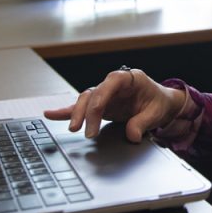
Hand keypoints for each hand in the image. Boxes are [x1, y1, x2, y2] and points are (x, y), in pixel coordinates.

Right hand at [43, 67, 185, 140]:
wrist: (160, 104)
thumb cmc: (158, 103)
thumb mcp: (156, 112)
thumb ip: (143, 122)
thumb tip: (132, 134)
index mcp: (129, 78)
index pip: (111, 83)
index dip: (101, 98)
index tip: (96, 114)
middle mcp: (113, 84)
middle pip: (94, 93)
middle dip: (88, 112)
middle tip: (87, 132)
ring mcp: (105, 94)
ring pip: (85, 100)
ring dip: (77, 114)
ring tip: (72, 128)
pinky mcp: (99, 105)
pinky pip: (81, 107)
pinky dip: (66, 111)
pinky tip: (51, 114)